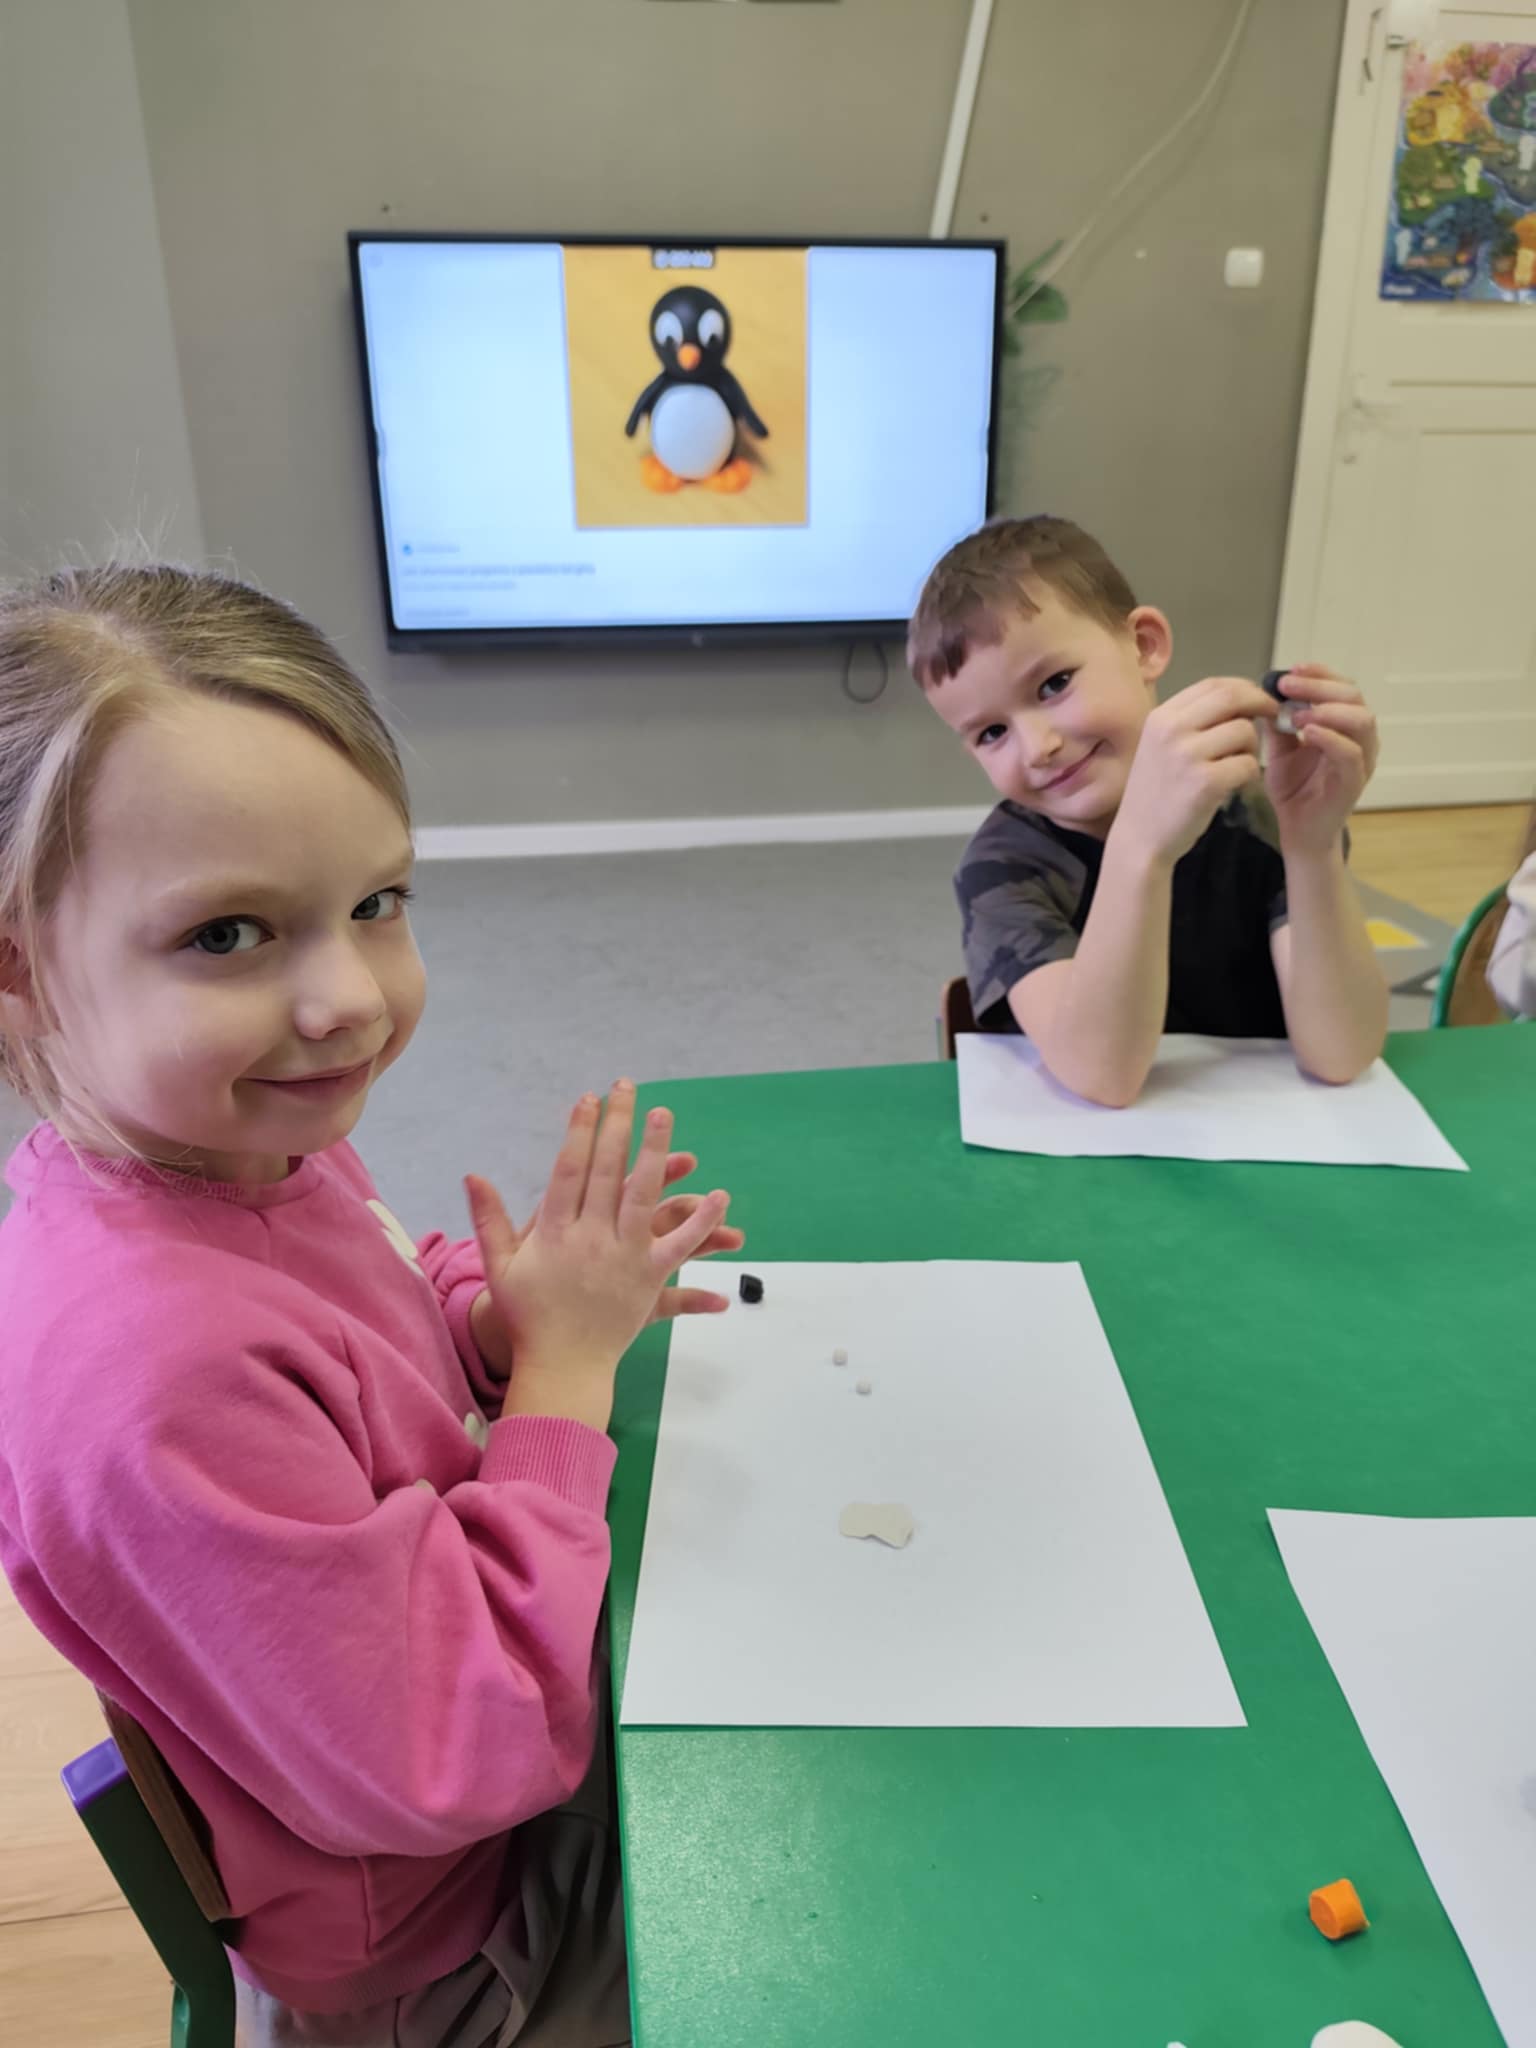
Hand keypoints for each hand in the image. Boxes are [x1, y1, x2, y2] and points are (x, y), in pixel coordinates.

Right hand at [465, 1083, 733, 1426]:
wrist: (561, 1364)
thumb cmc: (529, 1314)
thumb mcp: (500, 1266)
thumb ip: (488, 1219)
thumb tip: (472, 1174)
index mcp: (553, 1231)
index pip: (568, 1169)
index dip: (579, 1131)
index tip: (589, 1099)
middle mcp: (589, 1237)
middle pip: (607, 1170)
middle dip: (617, 1125)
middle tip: (628, 1088)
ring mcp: (622, 1256)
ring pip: (643, 1195)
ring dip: (655, 1152)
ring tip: (664, 1116)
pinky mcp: (648, 1277)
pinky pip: (679, 1245)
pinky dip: (700, 1221)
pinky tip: (719, 1194)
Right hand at [1114, 676, 1276, 865]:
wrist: (1139, 839)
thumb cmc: (1155, 793)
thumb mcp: (1161, 747)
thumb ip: (1192, 721)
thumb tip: (1240, 700)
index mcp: (1161, 717)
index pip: (1212, 684)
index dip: (1244, 687)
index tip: (1258, 699)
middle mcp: (1172, 730)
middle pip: (1232, 698)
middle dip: (1261, 703)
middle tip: (1273, 716)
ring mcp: (1188, 756)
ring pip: (1245, 731)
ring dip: (1253, 747)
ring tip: (1238, 765)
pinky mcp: (1206, 783)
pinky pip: (1249, 765)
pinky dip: (1250, 774)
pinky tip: (1236, 784)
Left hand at [1263, 665, 1377, 856]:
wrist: (1296, 831)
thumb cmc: (1293, 790)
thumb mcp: (1279, 749)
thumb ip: (1277, 723)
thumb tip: (1264, 691)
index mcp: (1343, 726)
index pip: (1342, 688)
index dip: (1320, 674)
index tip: (1292, 669)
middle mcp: (1358, 739)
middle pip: (1354, 697)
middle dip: (1320, 685)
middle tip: (1289, 684)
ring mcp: (1360, 760)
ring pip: (1362, 721)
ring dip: (1328, 709)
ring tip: (1298, 711)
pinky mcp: (1354, 783)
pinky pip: (1351, 753)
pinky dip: (1330, 738)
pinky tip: (1307, 732)